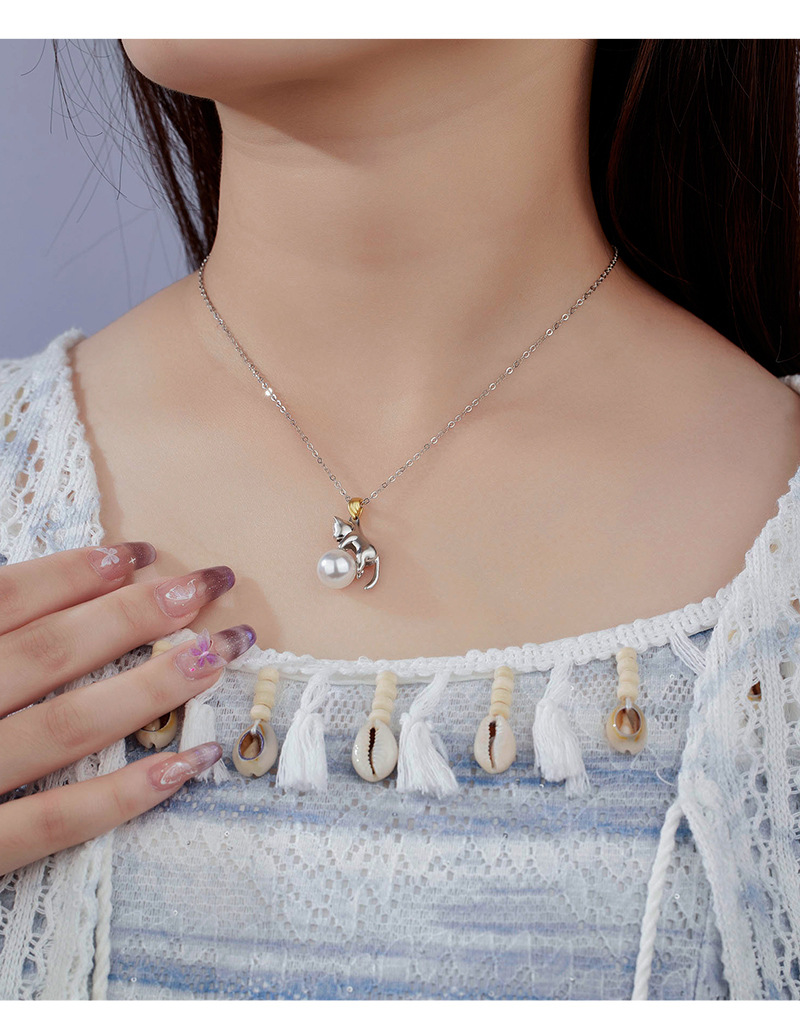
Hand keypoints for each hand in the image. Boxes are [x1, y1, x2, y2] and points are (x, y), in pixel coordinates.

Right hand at [0, 541, 255, 875]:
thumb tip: (32, 587)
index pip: (4, 600)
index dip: (75, 574)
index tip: (141, 554)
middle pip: (49, 653)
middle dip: (135, 615)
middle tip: (207, 583)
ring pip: (65, 729)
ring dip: (151, 687)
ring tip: (218, 653)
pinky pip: (51, 825)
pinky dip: (122, 796)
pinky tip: (189, 762)